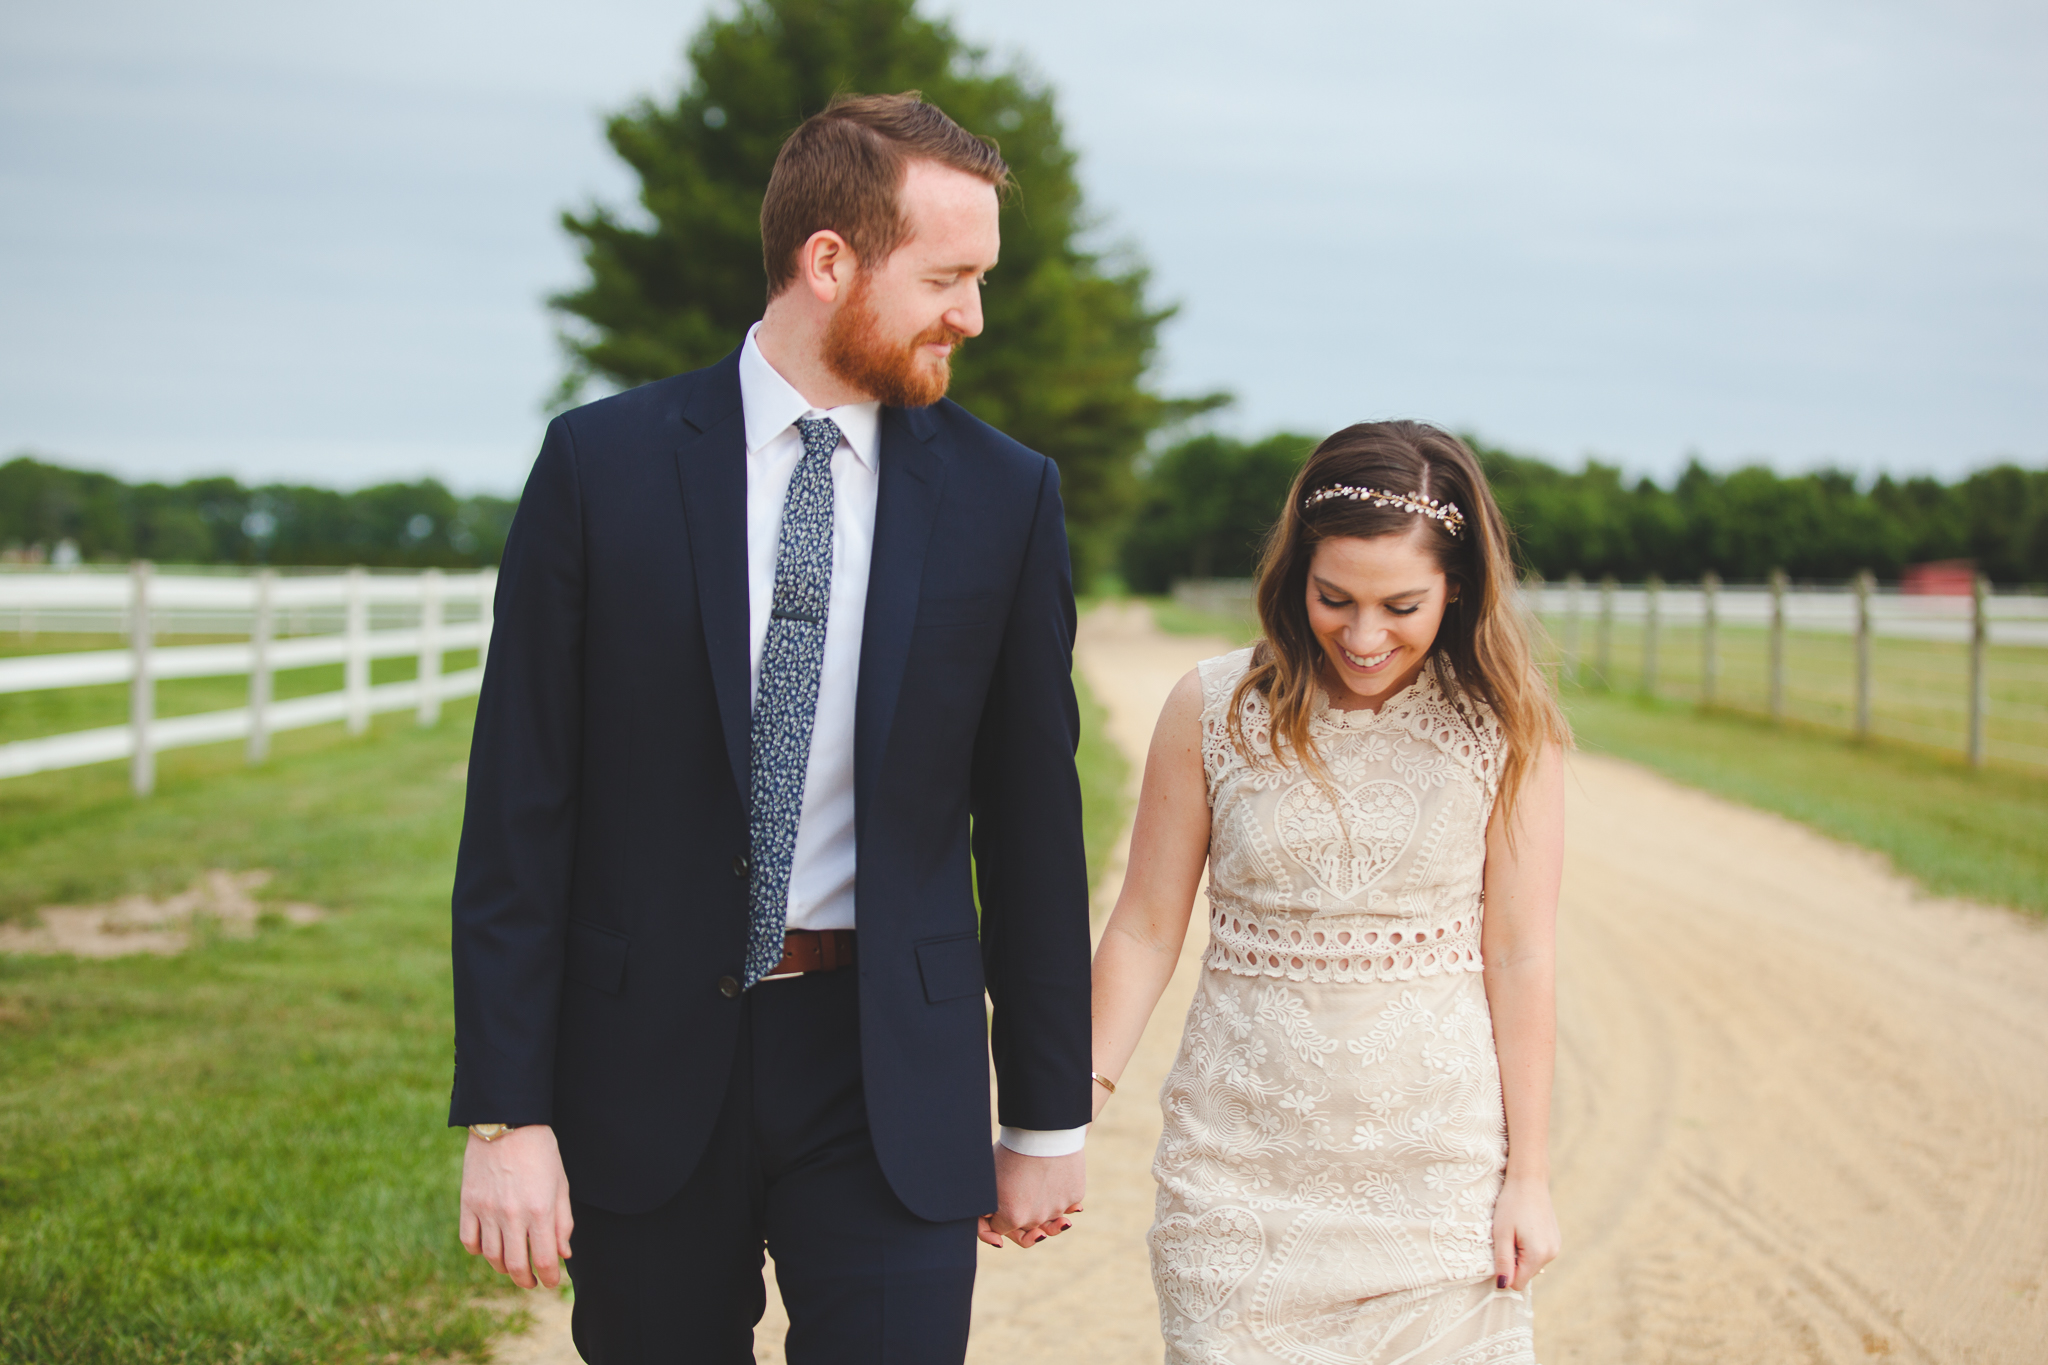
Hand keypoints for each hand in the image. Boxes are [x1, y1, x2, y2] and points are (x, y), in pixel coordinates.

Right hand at [459, 1124, 574, 1288]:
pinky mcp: (468, 1203)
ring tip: (512, 1267)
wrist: (508, 1122)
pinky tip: (489, 1248)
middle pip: (515, 1265)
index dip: (549, 1277)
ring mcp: (487, 1210)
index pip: (543, 1260)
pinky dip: (478, 1250)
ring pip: (491, 1257)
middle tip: (531, 1282)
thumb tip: (563, 1253)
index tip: (551, 1282)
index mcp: (539, 1210)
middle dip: (526, 1280)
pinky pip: (469, 1240)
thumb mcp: (561, 1184)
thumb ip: (562, 1221)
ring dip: (503, 1268)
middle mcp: (512, 1215)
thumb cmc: (541, 1151)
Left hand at [978, 1143, 1084, 1248]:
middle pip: (1026, 1229)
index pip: (999, 1231)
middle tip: (1026, 1227)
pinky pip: (1066, 1203)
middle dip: (1024, 1230)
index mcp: (1010, 1216)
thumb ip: (986, 1206)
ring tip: (1041, 1199)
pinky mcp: (1074, 1198)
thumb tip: (988, 1223)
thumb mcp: (990, 1179)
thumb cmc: (1011, 1150)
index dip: (994, 1230)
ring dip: (1044, 1213)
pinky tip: (1056, 1185)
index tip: (998, 1239)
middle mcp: (1034, 1219)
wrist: (1043, 1130)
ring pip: (1048, 1217)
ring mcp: (1056, 1209)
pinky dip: (1061, 1197)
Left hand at [1491, 1173, 1559, 1291]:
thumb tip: (1503, 1285)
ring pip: (1531, 1265)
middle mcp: (1551, 1254)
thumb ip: (1503, 1262)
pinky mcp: (1555, 1240)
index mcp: (1538, 1255)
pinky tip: (1524, 1228)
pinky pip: (1537, 1254)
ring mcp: (1556, 1247)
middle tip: (1507, 1237)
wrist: (1529, 1180)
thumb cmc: (1511, 1205)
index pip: (1518, 1283)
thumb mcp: (1501, 1234)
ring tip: (1516, 1230)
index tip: (1500, 1251)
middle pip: (1525, 1275)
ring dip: (1520, 1254)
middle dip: (1513, 1262)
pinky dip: (1528, 1247)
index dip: (1505, 1271)